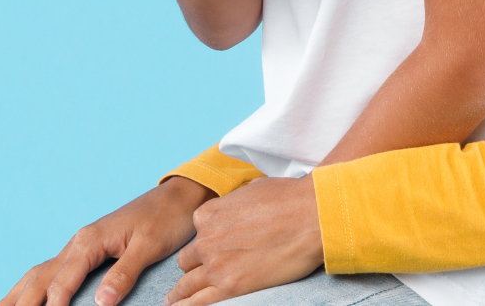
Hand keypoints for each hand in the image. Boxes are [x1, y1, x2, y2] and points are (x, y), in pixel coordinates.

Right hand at [0, 176, 214, 305]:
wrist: (177, 198)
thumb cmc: (166, 219)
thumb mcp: (149, 247)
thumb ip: (124, 273)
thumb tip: (101, 301)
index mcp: (89, 240)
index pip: (62, 280)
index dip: (53, 304)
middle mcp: (78, 243)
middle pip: (40, 277)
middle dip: (21, 302)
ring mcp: (79, 246)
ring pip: (39, 273)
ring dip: (18, 295)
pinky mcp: (86, 251)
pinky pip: (52, 271)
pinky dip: (34, 286)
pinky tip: (27, 298)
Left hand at [163, 177, 324, 304]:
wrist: (311, 215)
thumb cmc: (289, 199)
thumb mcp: (252, 189)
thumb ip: (234, 204)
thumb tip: (238, 207)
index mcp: (209, 214)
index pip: (196, 233)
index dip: (205, 241)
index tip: (212, 249)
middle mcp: (206, 239)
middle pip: (188, 260)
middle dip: (194, 266)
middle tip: (198, 275)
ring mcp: (215, 265)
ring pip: (186, 285)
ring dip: (180, 294)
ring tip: (173, 302)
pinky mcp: (230, 286)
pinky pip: (198, 303)